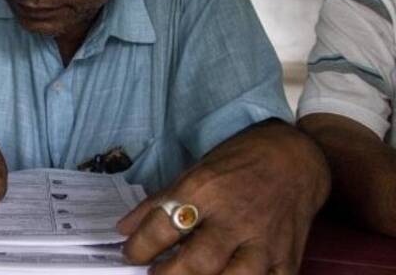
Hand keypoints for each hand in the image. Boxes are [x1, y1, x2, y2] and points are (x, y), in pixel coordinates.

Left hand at [117, 121, 329, 273]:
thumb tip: (125, 229)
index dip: (140, 246)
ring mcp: (264, 242)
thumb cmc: (238, 163)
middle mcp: (234, 218)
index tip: (130, 254)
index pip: (163, 226)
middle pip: (197, 262)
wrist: (295, 158)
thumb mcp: (194, 171)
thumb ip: (160, 202)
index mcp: (205, 190)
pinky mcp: (287, 259)